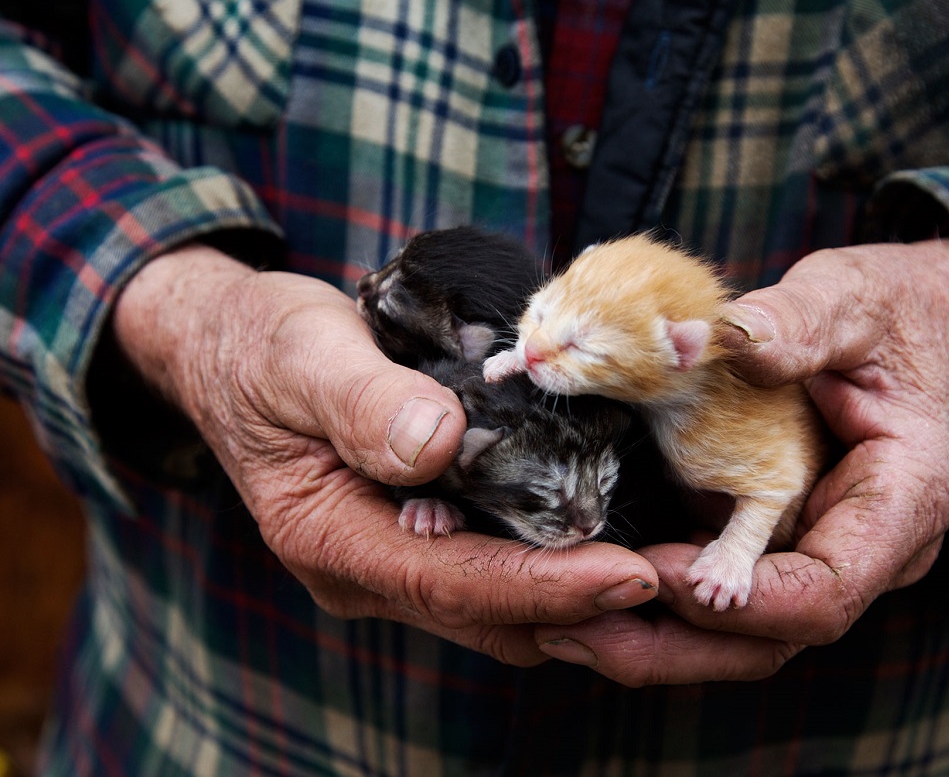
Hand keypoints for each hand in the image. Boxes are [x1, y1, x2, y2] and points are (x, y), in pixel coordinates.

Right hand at [112, 245, 658, 665]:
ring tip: (691, 587)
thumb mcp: (299, 355)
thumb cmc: (260, 347)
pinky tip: (642, 550)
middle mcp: (373, 570)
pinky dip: (576, 573)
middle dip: (600, 620)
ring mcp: (402, 560)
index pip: (454, 582)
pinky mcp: (431, 539)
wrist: (232, 351)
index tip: (635, 576)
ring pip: (515, 611)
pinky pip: (512, 574)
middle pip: (500, 619)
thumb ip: (361, 400)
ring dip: (600, 609)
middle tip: (698, 599)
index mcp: (333, 538)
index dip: (547, 587)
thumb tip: (435, 443)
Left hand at [533, 237, 948, 684]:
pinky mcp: (789, 542)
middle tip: (578, 630)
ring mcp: (829, 551)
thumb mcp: (851, 299)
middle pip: (777, 636)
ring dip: (659, 638)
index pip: (827, 590)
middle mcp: (871, 547)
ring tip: (565, 627)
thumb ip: (795, 321)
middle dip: (678, 645)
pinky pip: (732, 595)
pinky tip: (595, 593)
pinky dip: (666, 603)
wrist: (928, 324)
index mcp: (905, 498)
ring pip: (749, 635)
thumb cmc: (897, 312)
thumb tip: (705, 339)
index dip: (745, 598)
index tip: (666, 571)